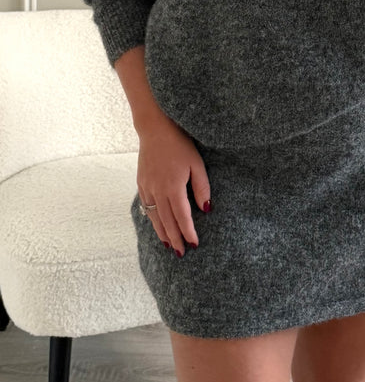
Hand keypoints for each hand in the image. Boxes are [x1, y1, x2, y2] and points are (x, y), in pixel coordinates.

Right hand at [136, 113, 210, 255]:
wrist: (155, 128)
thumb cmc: (179, 144)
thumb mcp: (197, 163)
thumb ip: (202, 187)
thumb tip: (206, 209)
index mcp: (173, 187)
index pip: (182, 217)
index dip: (189, 232)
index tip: (194, 244)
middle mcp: (158, 191)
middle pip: (167, 222)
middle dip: (175, 238)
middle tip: (182, 253)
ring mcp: (147, 188)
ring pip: (154, 217)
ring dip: (162, 233)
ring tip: (169, 245)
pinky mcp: (141, 183)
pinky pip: (146, 207)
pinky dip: (152, 219)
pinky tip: (157, 225)